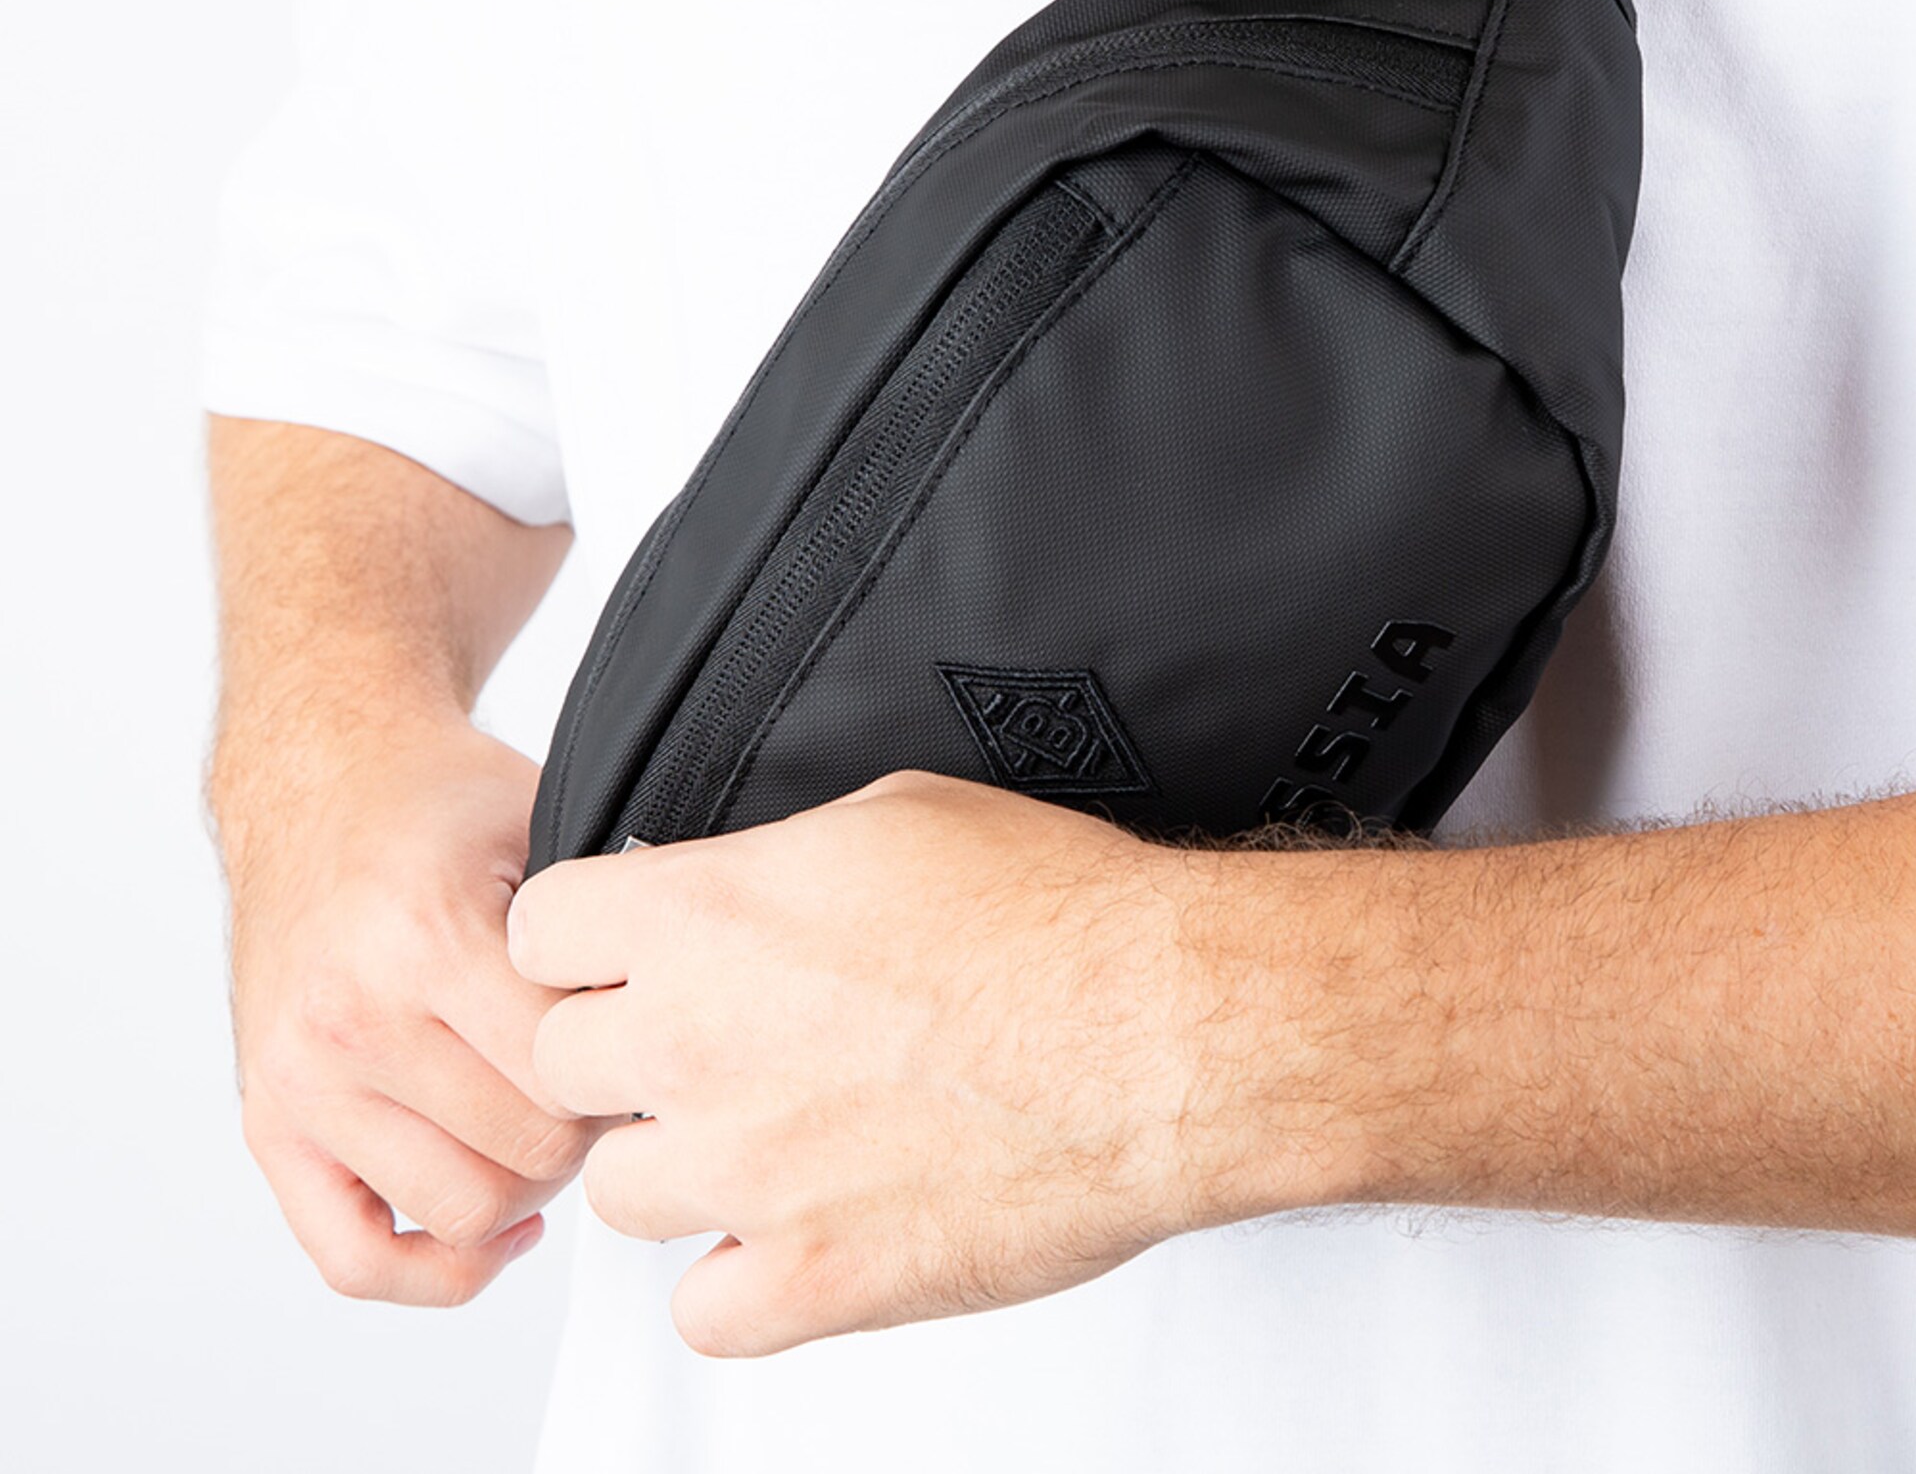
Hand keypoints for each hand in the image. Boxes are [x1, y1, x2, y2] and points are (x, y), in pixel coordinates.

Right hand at [220, 713, 602, 1304]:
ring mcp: (304, 1082)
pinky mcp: (269, 1125)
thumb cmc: (433, 802)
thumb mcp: (540, 818)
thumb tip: (700, 987)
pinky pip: (356, 1257)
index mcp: (425, 936)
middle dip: (592, 1123)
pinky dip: (438, 1267)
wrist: (316, 782)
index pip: (570, 1066)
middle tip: (611, 1081)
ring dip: (529, 1184)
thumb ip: (608, 910)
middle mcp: (353, 1019)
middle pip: (527, 1147)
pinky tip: (500, 1219)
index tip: (655, 1036)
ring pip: (460, 1210)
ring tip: (553, 1123)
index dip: (634, 1060)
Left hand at [510, 773, 1224, 1356]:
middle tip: (710, 1044)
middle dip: (626, 1052)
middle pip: (559, 1066)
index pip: (539, 931)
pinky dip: (743, 1278)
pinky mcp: (811, 1279)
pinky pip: (702, 1312)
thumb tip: (732, 887)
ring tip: (771, 1136)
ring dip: (681, 1165)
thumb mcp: (897, 815)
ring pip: (619, 1194)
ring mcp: (746, 1172)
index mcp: (711, 914)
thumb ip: (773, 864)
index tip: (622, 953)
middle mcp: (700, 1042)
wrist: (1163, 1027)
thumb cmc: (1060, 913)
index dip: (584, 941)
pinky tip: (804, 1225)